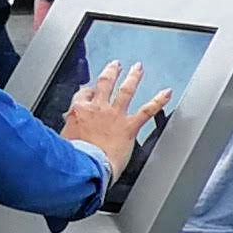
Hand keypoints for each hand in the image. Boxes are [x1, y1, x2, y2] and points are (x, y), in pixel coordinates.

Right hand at [57, 61, 168, 177]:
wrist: (85, 167)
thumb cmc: (74, 157)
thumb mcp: (65, 139)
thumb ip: (69, 130)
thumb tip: (69, 133)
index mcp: (79, 111)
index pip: (83, 94)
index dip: (88, 92)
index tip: (91, 91)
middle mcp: (97, 109)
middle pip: (104, 83)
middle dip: (111, 72)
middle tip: (116, 65)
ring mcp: (114, 116)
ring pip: (125, 91)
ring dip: (133, 77)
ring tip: (138, 68)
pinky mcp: (129, 127)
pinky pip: (147, 111)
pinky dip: (158, 101)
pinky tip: (167, 93)